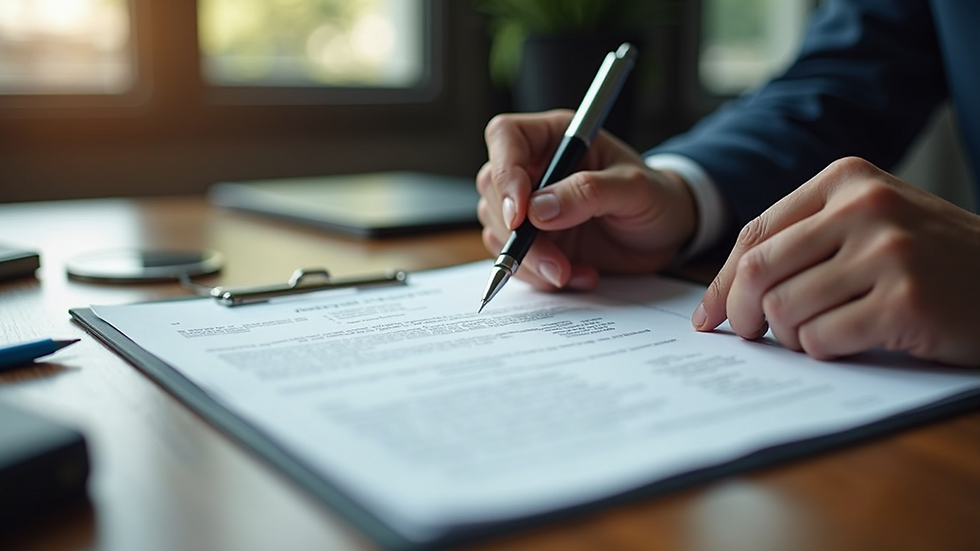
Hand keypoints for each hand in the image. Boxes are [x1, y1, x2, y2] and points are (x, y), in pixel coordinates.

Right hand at [477, 110, 696, 290]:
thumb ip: (590, 192)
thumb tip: (539, 209)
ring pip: (498, 229)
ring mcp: (530, 206)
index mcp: (556, 137)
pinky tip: (579, 275)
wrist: (667, 234)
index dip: (504, 172)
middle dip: (518, 234)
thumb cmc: (657, 198)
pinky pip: (515, 259)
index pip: (506, 137)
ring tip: (571, 272)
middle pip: (493, 189)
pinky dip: (540, 276)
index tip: (519, 215)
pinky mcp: (534, 239)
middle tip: (556, 263)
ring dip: (529, 261)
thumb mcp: (635, 190)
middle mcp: (535, 168)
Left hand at [694, 157, 979, 365]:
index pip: (755, 234)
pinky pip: (822, 339)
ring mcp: (888, 252)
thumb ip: (804, 241)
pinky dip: (824, 351)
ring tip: (822, 334)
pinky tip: (852, 342)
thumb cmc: (932, 260)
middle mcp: (864, 207)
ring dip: (791, 337)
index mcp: (846, 180)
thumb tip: (724, 293)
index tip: (708, 317)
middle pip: (759, 271)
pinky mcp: (905, 301)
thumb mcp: (871, 224)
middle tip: (747, 336)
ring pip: (785, 310)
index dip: (722, 282)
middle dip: (740, 314)